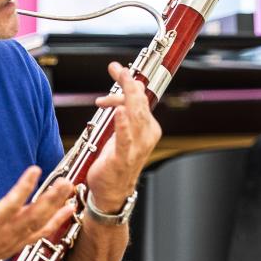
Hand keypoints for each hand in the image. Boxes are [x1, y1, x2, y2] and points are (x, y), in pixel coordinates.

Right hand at [0, 162, 74, 260]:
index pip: (10, 205)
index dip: (23, 188)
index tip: (35, 170)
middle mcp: (4, 234)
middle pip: (33, 215)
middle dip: (51, 199)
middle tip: (65, 182)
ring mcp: (13, 241)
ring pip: (40, 224)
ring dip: (57, 207)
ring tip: (70, 190)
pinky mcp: (18, 244)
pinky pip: (40, 234)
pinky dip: (56, 222)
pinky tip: (69, 209)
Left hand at [87, 61, 161, 211]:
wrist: (112, 192)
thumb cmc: (116, 162)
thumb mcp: (122, 133)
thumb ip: (126, 112)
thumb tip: (126, 93)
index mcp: (148, 128)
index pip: (141, 99)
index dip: (130, 82)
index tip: (118, 69)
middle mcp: (146, 135)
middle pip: (139, 102)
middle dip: (129, 82)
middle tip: (117, 68)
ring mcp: (137, 146)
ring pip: (135, 114)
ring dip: (126, 94)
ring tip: (120, 79)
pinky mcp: (123, 157)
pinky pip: (125, 138)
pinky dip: (122, 124)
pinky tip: (119, 111)